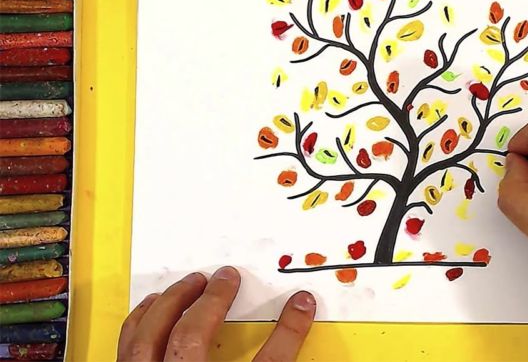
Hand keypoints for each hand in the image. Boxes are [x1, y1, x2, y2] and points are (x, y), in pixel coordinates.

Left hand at [118, 266, 315, 361]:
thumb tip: (296, 320)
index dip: (288, 332)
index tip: (301, 304)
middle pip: (190, 340)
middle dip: (210, 303)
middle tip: (225, 279)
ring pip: (144, 341)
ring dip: (166, 307)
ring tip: (184, 287)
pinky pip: (124, 351)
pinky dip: (137, 326)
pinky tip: (147, 315)